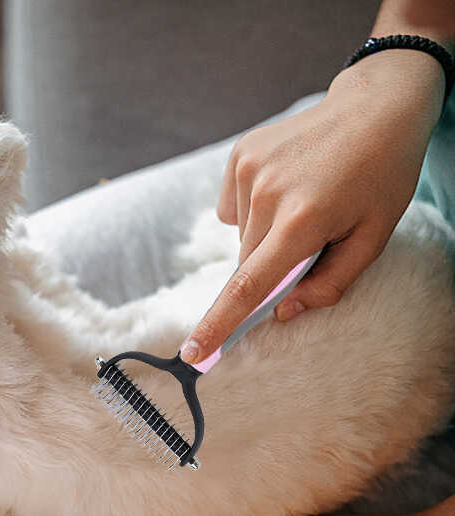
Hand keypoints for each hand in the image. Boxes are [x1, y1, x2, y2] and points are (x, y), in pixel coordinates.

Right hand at [180, 49, 445, 363]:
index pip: (249, 284)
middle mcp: (268, 194)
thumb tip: (283, 311)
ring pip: (242, 236)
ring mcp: (249, 170)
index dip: (218, 323)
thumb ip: (330, 283)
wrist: (377, 105)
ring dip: (264, 236)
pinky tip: (284, 186)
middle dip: (269, 267)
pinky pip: (234, 208)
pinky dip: (253, 210)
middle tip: (309, 240)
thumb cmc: (382, 176)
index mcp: (304, 220)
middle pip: (248, 263)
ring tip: (303, 202)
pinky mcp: (240, 155)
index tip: (191, 353)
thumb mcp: (373, 237)